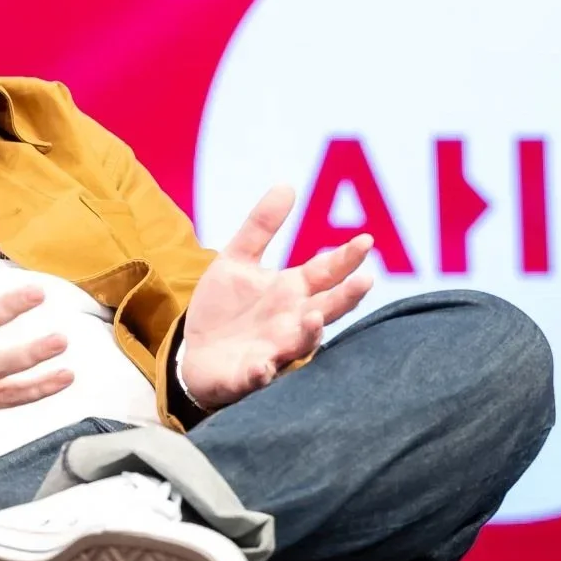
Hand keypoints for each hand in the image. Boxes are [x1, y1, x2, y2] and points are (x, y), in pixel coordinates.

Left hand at [179, 185, 375, 410]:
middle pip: (326, 309)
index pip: (326, 272)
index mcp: (292, 292)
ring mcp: (273, 350)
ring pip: (300, 344)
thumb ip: (261, 227)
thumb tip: (287, 184)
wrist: (195, 354)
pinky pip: (258, 376)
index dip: (345, 257)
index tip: (365, 240)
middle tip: (365, 281)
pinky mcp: (247, 376)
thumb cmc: (226, 309)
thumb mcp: (237, 261)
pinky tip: (262, 367)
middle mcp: (291, 322)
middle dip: (345, 297)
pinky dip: (261, 373)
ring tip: (314, 318)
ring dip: (309, 333)